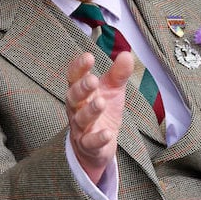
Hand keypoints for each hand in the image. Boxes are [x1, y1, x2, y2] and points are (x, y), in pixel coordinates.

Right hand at [66, 51, 133, 183]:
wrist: (97, 145)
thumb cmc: (102, 111)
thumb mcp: (112, 90)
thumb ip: (118, 74)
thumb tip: (126, 54)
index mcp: (80, 91)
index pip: (74, 77)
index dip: (79, 67)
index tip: (88, 57)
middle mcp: (76, 108)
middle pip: (73, 97)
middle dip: (82, 88)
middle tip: (93, 80)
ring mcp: (80, 127)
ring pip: (81, 119)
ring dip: (90, 111)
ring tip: (101, 103)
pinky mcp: (88, 145)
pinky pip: (90, 142)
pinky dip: (98, 138)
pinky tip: (107, 133)